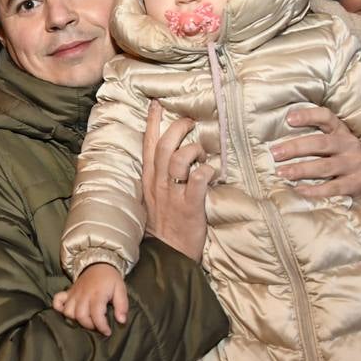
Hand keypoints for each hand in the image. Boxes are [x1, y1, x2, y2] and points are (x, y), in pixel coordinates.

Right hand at [53, 263, 127, 335]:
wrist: (98, 262)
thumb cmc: (110, 278)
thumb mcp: (121, 289)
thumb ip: (122, 306)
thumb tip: (121, 320)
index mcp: (97, 294)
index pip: (96, 314)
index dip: (101, 326)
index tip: (107, 332)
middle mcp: (83, 295)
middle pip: (80, 315)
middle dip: (89, 325)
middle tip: (97, 325)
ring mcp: (74, 293)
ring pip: (68, 311)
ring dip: (75, 319)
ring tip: (86, 319)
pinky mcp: (68, 292)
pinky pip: (57, 300)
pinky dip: (59, 308)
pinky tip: (67, 312)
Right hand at [140, 102, 213, 261]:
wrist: (168, 255)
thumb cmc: (166, 226)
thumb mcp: (155, 199)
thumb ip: (161, 178)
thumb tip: (173, 157)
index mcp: (149, 181)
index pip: (148, 145)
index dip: (152, 123)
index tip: (157, 104)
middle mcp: (159, 184)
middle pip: (164, 145)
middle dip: (177, 127)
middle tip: (190, 122)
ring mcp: (173, 195)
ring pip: (179, 158)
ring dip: (194, 149)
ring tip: (203, 153)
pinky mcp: (190, 206)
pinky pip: (197, 180)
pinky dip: (207, 171)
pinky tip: (213, 171)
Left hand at [273, 105, 360, 214]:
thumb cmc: (343, 163)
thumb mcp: (335, 147)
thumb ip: (315, 142)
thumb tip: (279, 144)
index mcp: (342, 133)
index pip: (326, 118)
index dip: (308, 116)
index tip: (289, 118)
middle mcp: (349, 146)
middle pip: (320, 143)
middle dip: (295, 148)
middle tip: (275, 153)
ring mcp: (354, 165)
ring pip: (324, 166)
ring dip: (300, 169)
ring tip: (281, 172)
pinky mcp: (356, 184)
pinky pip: (332, 187)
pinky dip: (314, 190)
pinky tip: (298, 190)